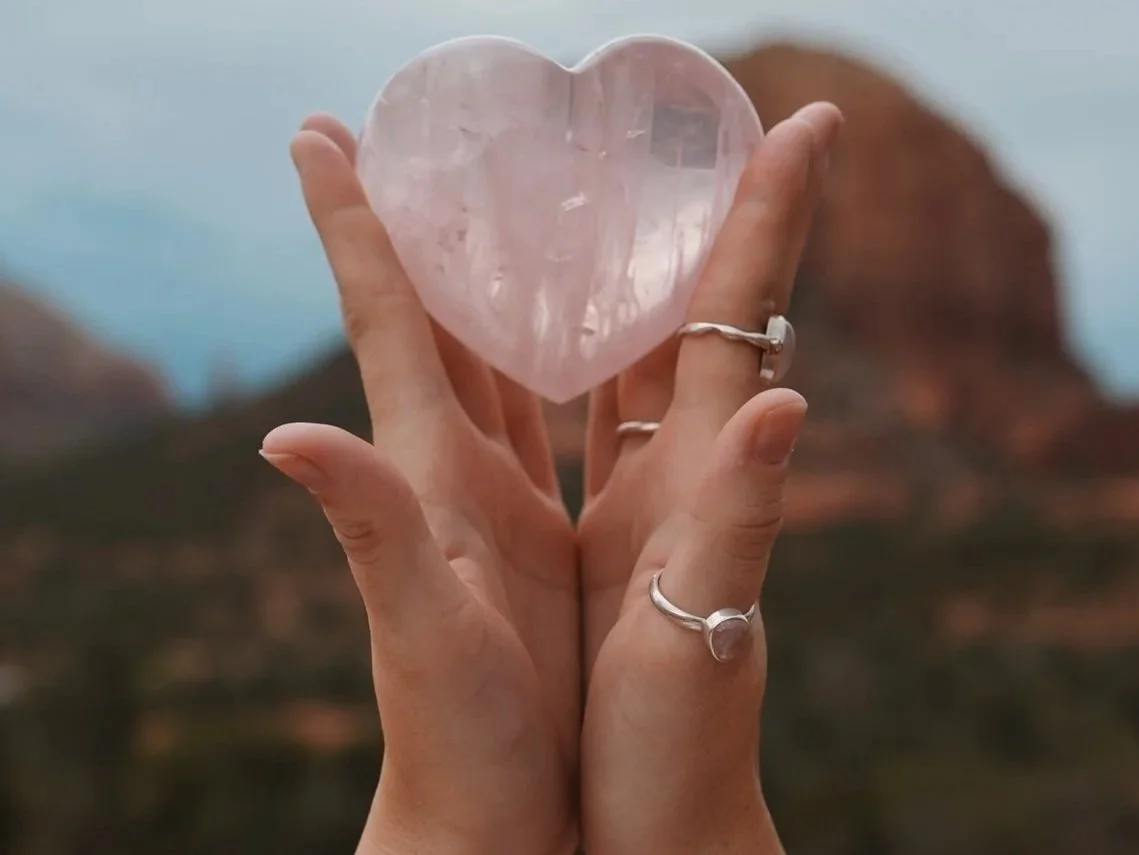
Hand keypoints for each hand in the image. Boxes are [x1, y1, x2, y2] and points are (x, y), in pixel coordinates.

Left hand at [261, 115, 579, 854]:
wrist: (495, 810)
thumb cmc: (458, 732)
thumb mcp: (416, 626)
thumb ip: (369, 528)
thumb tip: (285, 438)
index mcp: (429, 470)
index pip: (386, 321)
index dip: (352, 227)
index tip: (318, 134)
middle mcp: (451, 468)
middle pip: (432, 320)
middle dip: (415, 228)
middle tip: (412, 143)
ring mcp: (493, 496)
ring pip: (490, 360)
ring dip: (483, 281)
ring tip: (493, 207)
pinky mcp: (537, 528)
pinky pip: (543, 418)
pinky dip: (553, 360)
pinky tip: (573, 335)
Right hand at [578, 103, 842, 853]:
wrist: (657, 823)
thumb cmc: (685, 744)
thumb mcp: (711, 632)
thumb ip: (741, 520)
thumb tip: (787, 402)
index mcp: (707, 474)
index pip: (743, 316)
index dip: (772, 218)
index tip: (808, 122)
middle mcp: (688, 471)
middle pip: (701, 317)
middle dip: (699, 218)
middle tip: (685, 132)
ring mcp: (648, 500)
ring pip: (640, 361)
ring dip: (631, 278)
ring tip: (606, 202)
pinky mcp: (607, 536)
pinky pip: (593, 425)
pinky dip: (578, 364)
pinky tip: (550, 337)